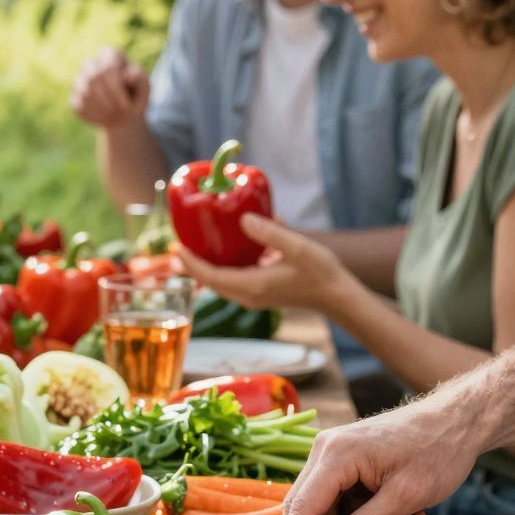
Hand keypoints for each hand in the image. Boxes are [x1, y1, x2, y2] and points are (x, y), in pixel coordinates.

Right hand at [71, 48, 150, 128]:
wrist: (124, 114)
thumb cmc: (135, 95)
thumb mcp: (144, 87)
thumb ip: (140, 79)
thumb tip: (127, 74)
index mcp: (110, 54)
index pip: (108, 66)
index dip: (116, 87)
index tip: (126, 105)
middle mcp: (92, 63)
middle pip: (93, 77)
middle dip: (108, 98)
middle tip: (121, 113)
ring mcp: (80, 80)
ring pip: (83, 90)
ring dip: (101, 107)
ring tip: (115, 116)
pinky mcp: (75, 97)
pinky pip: (78, 105)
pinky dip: (93, 115)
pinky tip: (104, 120)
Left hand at [179, 214, 348, 313]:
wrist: (337, 296)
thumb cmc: (320, 272)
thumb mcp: (297, 247)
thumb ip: (270, 232)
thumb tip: (243, 218)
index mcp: (252, 285)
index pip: (211, 276)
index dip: (191, 263)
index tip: (177, 248)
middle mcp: (248, 295)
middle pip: (211, 281)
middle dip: (193, 264)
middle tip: (180, 243)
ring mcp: (254, 296)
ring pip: (222, 281)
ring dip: (208, 265)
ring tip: (196, 244)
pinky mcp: (261, 292)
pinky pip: (235, 279)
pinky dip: (227, 264)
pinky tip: (232, 244)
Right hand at [276, 400, 481, 514]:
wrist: (457, 421)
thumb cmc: (437, 450)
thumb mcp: (406, 495)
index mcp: (336, 454)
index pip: (301, 507)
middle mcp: (326, 452)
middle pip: (310, 511)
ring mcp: (335, 457)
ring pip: (331, 511)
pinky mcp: (348, 463)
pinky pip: (345, 502)